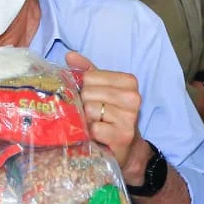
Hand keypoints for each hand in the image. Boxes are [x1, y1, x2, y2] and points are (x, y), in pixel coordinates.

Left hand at [66, 51, 145, 177]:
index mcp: (128, 81)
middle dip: (84, 105)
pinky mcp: (123, 136)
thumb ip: (87, 71)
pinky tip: (98, 135)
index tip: (91, 99)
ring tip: (95, 124)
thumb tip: (70, 55)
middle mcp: (133, 97)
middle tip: (92, 115)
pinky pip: (94, 128)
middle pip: (88, 93)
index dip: (83, 89)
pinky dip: (91, 133)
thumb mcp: (101, 90)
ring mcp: (129, 117)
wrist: (125, 148)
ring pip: (90, 110)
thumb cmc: (110, 116)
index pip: (89, 76)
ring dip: (87, 120)